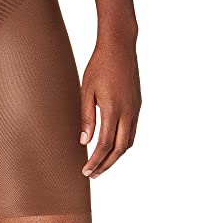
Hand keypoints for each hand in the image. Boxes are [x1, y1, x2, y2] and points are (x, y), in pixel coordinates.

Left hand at [80, 40, 140, 178]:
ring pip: (128, 142)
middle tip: (93, 174)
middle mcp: (128, 113)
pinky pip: (132, 131)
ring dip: (115, 156)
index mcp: (113, 110)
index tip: (86, 171)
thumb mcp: (86, 91)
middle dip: (106, 164)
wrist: (119, 48)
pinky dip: (122, 143)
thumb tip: (84, 141)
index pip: (104, 145)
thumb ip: (86, 117)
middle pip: (119, 149)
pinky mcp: (137, 105)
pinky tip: (112, 145)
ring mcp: (135, 110)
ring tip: (101, 163)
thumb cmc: (98, 67)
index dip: (95, 161)